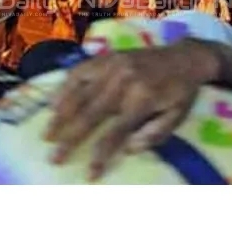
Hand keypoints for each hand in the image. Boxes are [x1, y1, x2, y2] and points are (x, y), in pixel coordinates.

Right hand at [44, 42, 221, 179]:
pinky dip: (63, 89)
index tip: (89, 174)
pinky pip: (78, 73)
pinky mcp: (105, 57)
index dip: (101, 156)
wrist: (185, 58)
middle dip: (70, 140)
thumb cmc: (180, 92)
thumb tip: (127, 149)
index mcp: (144, 99)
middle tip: (54, 159)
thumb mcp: (177, 116)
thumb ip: (154, 135)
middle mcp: (124, 81)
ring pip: (79, 94)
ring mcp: (112, 66)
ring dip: (60, 117)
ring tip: (46, 136)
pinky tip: (53, 105)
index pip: (115, 133)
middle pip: (90, 115)